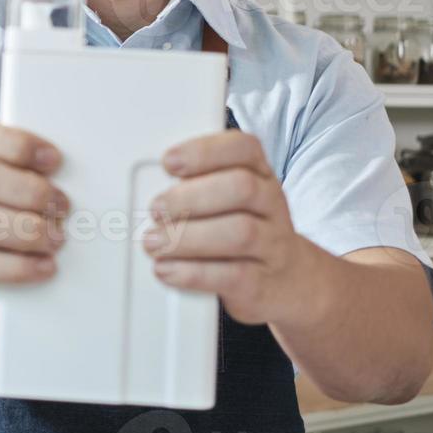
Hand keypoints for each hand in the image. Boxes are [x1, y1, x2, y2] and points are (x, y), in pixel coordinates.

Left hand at [142, 129, 316, 325]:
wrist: (289, 282)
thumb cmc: (244, 229)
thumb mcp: (229, 199)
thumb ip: (196, 184)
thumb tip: (143, 184)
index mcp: (260, 174)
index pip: (244, 148)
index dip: (205, 152)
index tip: (169, 162)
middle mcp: (271, 204)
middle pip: (241, 188)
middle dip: (191, 197)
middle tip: (155, 208)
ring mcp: (272, 245)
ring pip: (240, 233)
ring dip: (188, 237)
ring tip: (153, 242)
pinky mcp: (262, 283)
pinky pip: (234, 275)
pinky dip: (194, 273)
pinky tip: (167, 269)